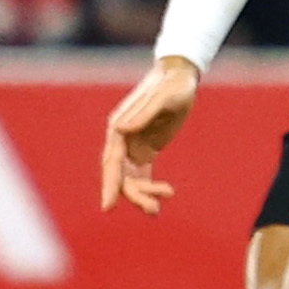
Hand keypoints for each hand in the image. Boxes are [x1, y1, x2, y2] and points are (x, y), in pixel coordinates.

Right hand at [100, 54, 199, 213]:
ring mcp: (133, 145)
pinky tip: (165, 195)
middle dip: (133, 195)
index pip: (111, 161)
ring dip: (144, 193)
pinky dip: (150, 188)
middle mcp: (122, 138)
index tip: (108, 206)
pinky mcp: (146, 149)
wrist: (179, 77)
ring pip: (131, 178)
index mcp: (120, 126)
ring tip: (164, 200)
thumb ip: (144, 113)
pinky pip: (143, 175)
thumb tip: (121, 129)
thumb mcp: (163, 97)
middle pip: (120, 175)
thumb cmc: (172, 85)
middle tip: (153, 210)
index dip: (109, 184)